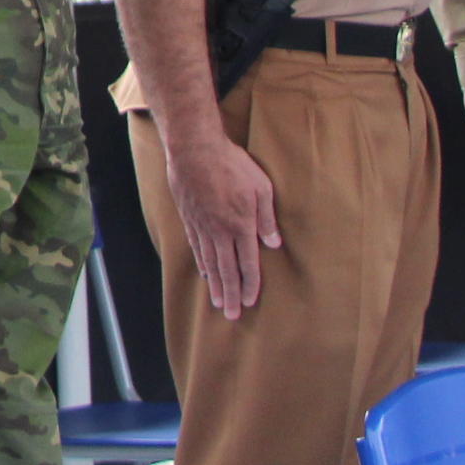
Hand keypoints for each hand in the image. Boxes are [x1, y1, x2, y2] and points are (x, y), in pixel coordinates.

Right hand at [163, 126, 281, 319]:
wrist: (195, 149)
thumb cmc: (232, 164)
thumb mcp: (261, 187)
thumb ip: (267, 218)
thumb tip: (274, 243)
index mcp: (241, 225)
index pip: (248, 263)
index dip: (251, 284)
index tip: (252, 302)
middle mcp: (220, 231)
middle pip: (227, 270)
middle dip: (232, 294)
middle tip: (233, 315)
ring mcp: (202, 226)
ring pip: (210, 263)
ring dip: (215, 285)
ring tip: (219, 302)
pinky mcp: (189, 218)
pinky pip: (196, 247)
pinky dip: (201, 264)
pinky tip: (205, 273)